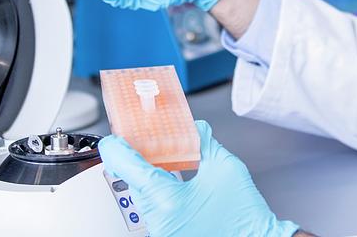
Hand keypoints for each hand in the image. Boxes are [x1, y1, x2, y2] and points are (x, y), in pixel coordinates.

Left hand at [98, 120, 298, 236]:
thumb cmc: (243, 217)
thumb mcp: (226, 168)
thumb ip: (206, 144)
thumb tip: (197, 129)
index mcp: (166, 199)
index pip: (129, 167)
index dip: (117, 149)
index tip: (113, 138)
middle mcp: (157, 218)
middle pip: (134, 180)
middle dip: (137, 158)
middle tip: (142, 139)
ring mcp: (161, 229)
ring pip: (143, 194)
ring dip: (148, 174)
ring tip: (159, 155)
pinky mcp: (168, 233)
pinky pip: (154, 206)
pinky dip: (158, 189)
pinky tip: (170, 177)